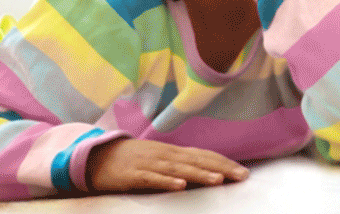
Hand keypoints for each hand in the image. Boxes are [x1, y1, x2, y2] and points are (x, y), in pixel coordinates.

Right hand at [86, 138, 249, 192]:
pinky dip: (166, 181)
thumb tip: (206, 171)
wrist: (97, 156)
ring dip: (199, 174)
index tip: (243, 171)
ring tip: (217, 180)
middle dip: (220, 168)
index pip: (204, 155)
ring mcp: (150, 163)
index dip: (224, 162)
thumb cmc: (133, 160)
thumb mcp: (159, 159)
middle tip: (241, 176)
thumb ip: (179, 164)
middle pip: (197, 160)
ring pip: (178, 169)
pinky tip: (180, 186)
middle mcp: (165, 154)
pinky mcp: (134, 174)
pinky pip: (152, 178)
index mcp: (173, 152)